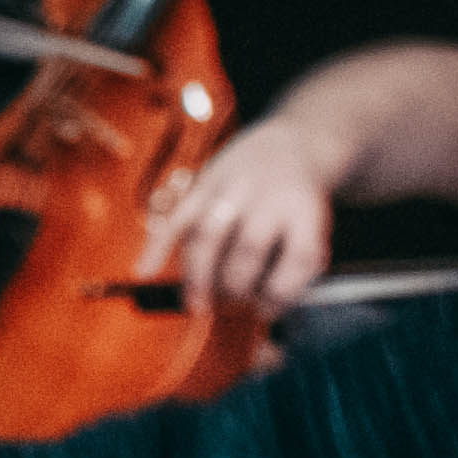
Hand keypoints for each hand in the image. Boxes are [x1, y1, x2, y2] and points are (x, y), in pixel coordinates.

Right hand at [149, 120, 340, 312]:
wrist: (291, 145)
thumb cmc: (299, 203)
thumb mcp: (314, 226)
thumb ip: (292, 263)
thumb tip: (261, 309)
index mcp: (305, 209)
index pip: (297, 257)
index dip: (282, 293)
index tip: (267, 312)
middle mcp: (268, 196)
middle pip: (249, 248)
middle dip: (236, 285)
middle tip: (230, 305)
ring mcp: (233, 187)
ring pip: (209, 235)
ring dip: (199, 276)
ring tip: (197, 304)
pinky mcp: (204, 183)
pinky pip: (176, 217)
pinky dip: (156, 246)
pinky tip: (143, 271)